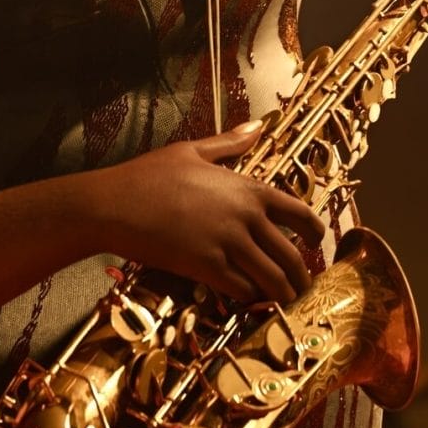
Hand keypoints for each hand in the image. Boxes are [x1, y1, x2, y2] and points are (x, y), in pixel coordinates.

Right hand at [86, 120, 322, 302]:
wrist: (111, 204)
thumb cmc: (146, 176)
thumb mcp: (189, 151)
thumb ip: (229, 143)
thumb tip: (258, 126)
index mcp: (247, 188)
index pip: (300, 213)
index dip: (315, 233)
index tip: (316, 244)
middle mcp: (245, 216)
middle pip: (291, 255)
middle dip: (301, 275)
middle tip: (301, 286)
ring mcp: (228, 242)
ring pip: (272, 277)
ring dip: (281, 293)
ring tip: (282, 301)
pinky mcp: (207, 266)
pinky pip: (242, 289)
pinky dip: (249, 298)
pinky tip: (246, 299)